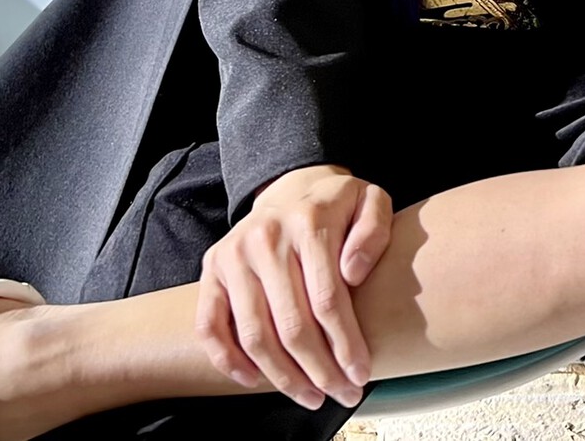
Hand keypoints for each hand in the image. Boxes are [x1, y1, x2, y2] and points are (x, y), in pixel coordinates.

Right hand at [195, 164, 392, 409]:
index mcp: (309, 222)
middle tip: (342, 394)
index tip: (360, 374)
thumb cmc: (336, 206)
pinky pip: (210, 326)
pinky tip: (254, 380)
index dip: (345, 344)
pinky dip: (228, 360)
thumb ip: (374, 231)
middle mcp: (266, 239)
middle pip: (291, 325)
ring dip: (282, 377)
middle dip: (319, 370)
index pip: (327, 299)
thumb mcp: (370, 201)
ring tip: (310, 396)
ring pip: (254, 335)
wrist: (291, 188)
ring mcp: (233, 255)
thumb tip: (353, 273)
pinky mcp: (212, 271)